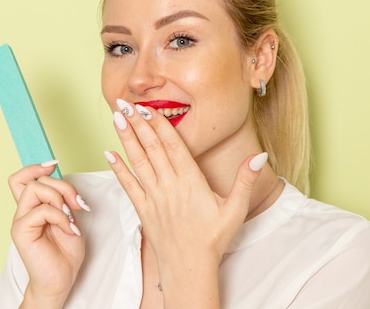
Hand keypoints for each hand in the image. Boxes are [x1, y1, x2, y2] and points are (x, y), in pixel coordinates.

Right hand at [8, 162, 87, 307]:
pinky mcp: (21, 231)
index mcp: (33, 207)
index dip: (36, 167)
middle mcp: (24, 211)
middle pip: (34, 180)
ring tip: (70, 216)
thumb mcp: (69, 217)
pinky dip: (60, 217)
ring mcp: (20, 220)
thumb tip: (59, 179)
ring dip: (59, 198)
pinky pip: (42, 211)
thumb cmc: (65, 252)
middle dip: (61, 186)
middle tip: (76, 204)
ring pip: (35, 189)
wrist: (61, 280)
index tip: (54, 165)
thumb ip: (62, 199)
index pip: (22, 178)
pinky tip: (68, 229)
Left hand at [104, 100, 263, 300]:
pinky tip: (109, 154)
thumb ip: (245, 180)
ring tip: (116, 118)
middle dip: (137, 124)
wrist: (190, 267)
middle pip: (152, 148)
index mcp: (191, 181)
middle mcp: (170, 185)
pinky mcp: (143, 210)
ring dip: (126, 139)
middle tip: (125, 102)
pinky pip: (128, 186)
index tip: (147, 107)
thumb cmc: (213, 239)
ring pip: (138, 162)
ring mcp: (154, 197)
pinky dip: (118, 169)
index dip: (159, 125)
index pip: (173, 145)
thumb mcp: (235, 209)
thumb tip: (260, 156)